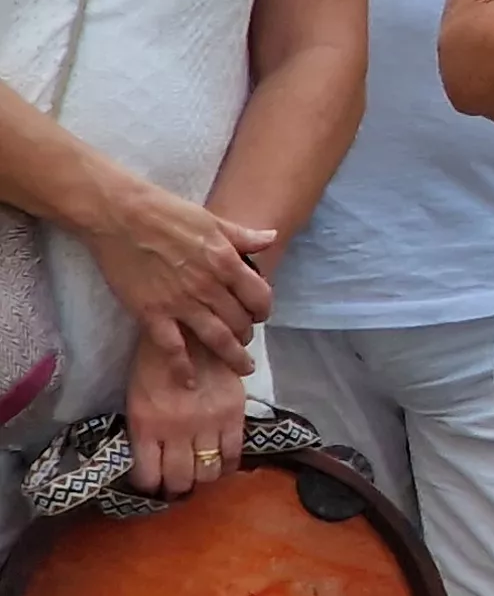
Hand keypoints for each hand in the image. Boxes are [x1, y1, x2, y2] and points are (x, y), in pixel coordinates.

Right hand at [66, 162, 270, 366]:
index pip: (259, 296)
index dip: (263, 309)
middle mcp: (209, 287)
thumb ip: (243, 236)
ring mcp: (181, 303)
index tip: (260, 315)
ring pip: (216, 339)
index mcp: (226, 263)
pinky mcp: (152, 314)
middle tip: (245, 340)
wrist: (120, 217)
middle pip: (240, 321)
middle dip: (247, 334)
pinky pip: (172, 348)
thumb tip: (271, 238)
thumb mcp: (213, 220)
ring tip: (241, 368)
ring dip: (232, 356)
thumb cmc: (166, 213)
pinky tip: (190, 382)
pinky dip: (183, 369)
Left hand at [122, 335, 242, 497]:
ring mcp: (207, 423)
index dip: (151, 486)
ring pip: (209, 472)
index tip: (154, 484)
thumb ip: (145, 431)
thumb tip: (152, 463)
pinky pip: (234, 453)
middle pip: (180, 480)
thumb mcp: (137, 399)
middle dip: (178, 487)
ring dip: (203, 477)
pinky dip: (228, 464)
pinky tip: (223, 462)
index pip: (148, 476)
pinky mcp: (233, 414)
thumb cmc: (154, 364)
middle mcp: (176, 430)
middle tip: (179, 482)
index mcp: (145, 425)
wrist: (190, 331)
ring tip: (201, 471)